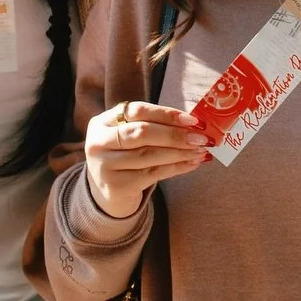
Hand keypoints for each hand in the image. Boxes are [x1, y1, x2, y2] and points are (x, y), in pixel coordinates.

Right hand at [84, 101, 209, 217]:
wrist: (109, 189)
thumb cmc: (127, 154)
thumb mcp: (131, 135)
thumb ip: (155, 125)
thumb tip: (194, 124)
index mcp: (103, 121)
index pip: (137, 111)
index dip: (166, 114)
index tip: (192, 120)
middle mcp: (98, 142)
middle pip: (141, 133)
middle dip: (175, 135)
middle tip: (201, 138)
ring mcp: (104, 166)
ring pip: (149, 155)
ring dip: (180, 152)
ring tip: (201, 151)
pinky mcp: (115, 186)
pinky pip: (152, 174)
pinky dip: (177, 168)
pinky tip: (192, 164)